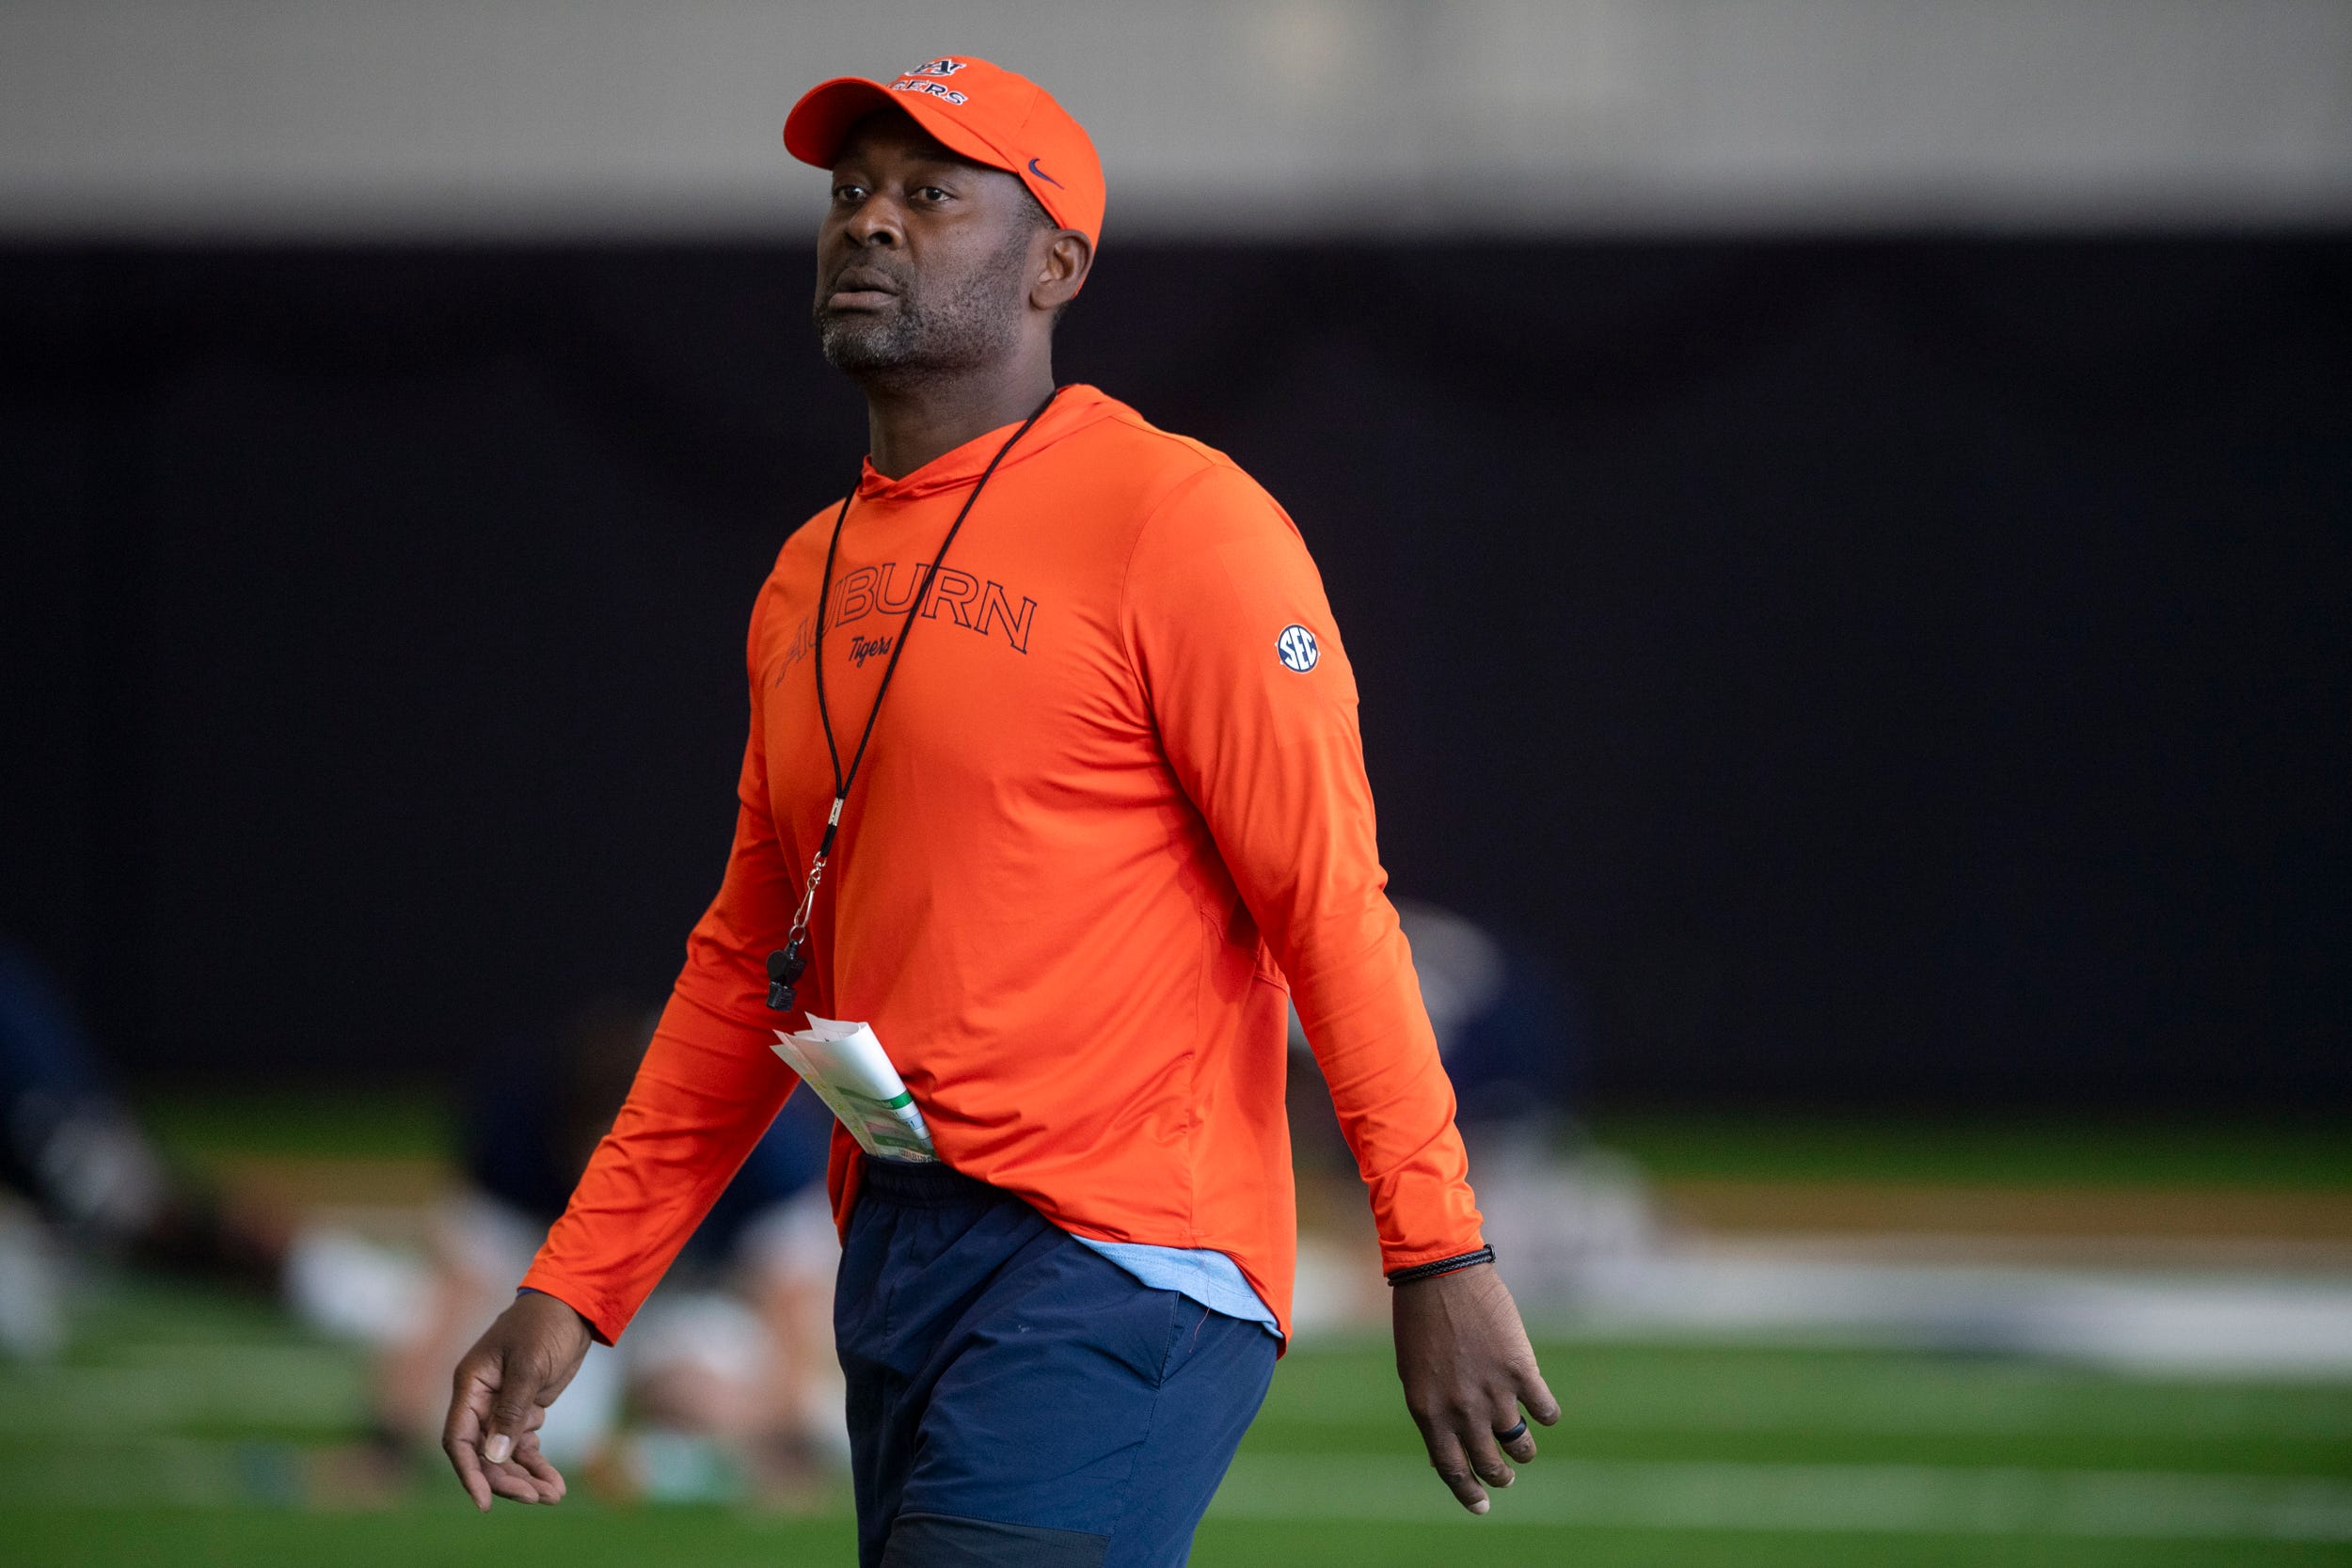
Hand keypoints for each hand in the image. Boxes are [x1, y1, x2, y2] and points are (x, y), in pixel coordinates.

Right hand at [442, 1290, 593, 1510]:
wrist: (573, 1306)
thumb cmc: (545, 1325)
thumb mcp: (530, 1365)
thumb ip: (512, 1410)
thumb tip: (494, 1457)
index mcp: (471, 1386)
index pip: (458, 1440)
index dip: (469, 1473)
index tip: (484, 1502)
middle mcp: (481, 1401)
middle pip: (484, 1454)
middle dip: (507, 1480)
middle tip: (537, 1498)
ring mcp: (503, 1408)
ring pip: (506, 1455)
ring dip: (527, 1477)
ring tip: (554, 1496)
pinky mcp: (525, 1410)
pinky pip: (524, 1446)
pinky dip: (538, 1464)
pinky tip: (555, 1483)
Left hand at [1391, 1262, 1558, 1514]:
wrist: (1441, 1274)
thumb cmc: (1420, 1320)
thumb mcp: (1416, 1375)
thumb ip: (1434, 1413)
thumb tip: (1445, 1451)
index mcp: (1429, 1413)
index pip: (1452, 1469)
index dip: (1468, 1493)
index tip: (1482, 1506)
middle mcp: (1462, 1410)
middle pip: (1489, 1462)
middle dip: (1500, 1475)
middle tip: (1506, 1477)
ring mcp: (1494, 1392)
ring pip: (1520, 1443)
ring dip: (1523, 1450)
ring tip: (1523, 1448)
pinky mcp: (1522, 1370)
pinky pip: (1545, 1411)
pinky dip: (1546, 1414)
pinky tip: (1543, 1410)